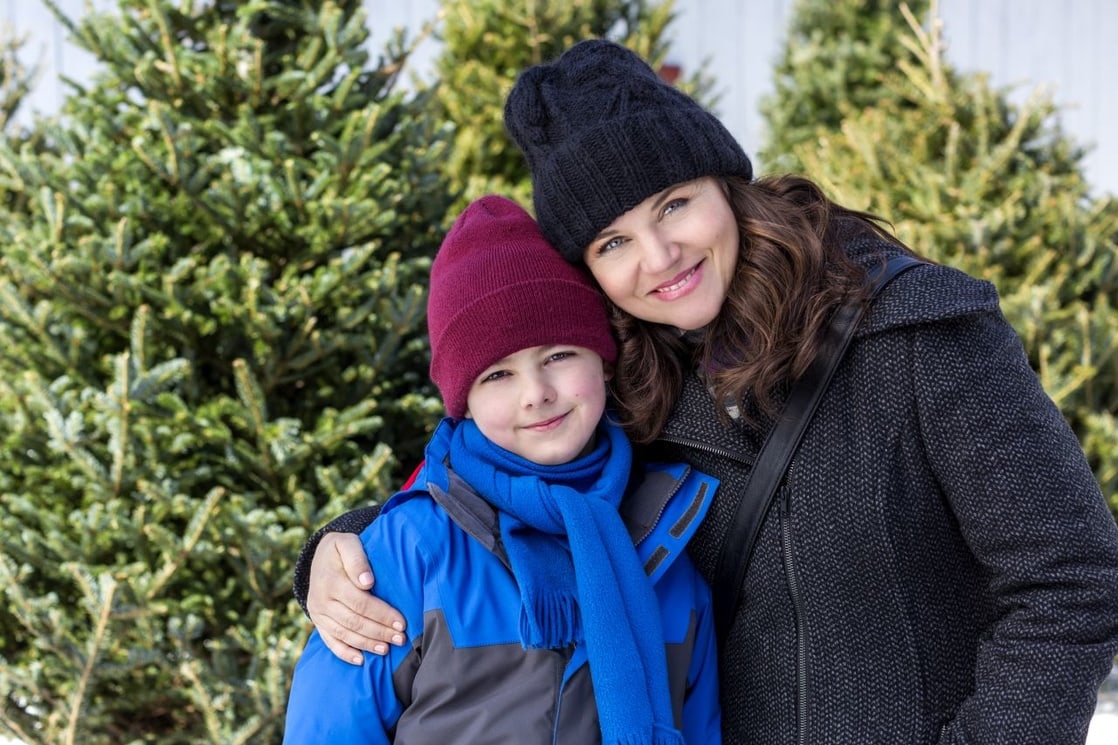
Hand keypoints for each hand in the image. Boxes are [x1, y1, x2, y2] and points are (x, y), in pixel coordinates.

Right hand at [306, 532, 406, 664]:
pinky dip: (345, 653)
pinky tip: (361, 661)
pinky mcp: (318, 622)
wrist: (318, 555)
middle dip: (380, 632)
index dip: (382, 614)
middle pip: (354, 621)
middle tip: (401, 639)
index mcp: (331, 581)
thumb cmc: (341, 548)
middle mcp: (322, 600)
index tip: (402, 622)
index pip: (361, 603)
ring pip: (345, 634)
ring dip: (367, 644)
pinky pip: (330, 641)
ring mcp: (318, 614)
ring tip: (387, 650)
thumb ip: (357, 559)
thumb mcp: (347, 543)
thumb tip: (367, 582)